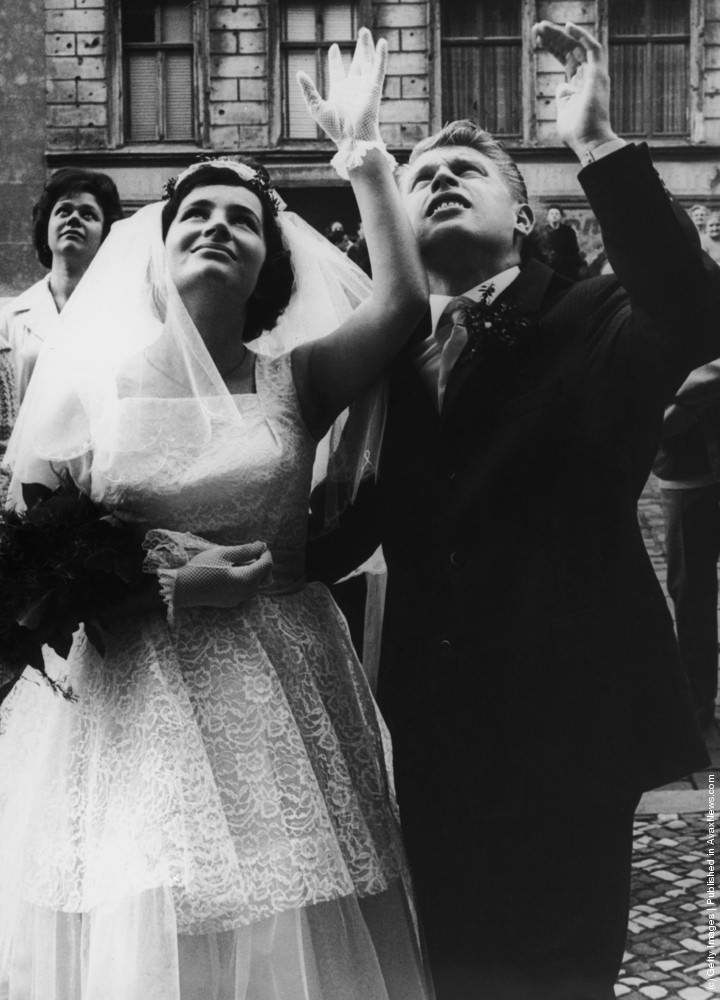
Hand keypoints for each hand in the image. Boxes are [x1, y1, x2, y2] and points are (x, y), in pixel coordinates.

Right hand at [174, 541, 272, 609]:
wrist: (182, 588)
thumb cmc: (201, 567)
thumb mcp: (223, 554)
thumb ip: (245, 550)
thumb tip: (262, 545)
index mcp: (247, 579)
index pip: (267, 565)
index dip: (265, 552)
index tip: (256, 545)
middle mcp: (246, 593)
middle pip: (266, 577)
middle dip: (262, 564)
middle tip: (248, 554)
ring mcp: (239, 599)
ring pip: (257, 585)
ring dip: (253, 573)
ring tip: (236, 563)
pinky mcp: (231, 602)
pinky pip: (246, 591)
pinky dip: (244, 580)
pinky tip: (229, 573)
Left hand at [297, 27, 386, 147]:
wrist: (351, 138)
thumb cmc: (334, 129)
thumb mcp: (316, 107)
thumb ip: (308, 90)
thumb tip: (299, 73)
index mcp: (339, 92)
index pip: (338, 70)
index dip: (336, 59)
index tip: (334, 47)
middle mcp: (353, 88)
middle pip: (357, 63)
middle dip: (359, 48)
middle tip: (362, 31)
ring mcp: (364, 87)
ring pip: (368, 62)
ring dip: (367, 47)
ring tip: (365, 31)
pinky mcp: (374, 88)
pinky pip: (379, 68)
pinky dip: (382, 55)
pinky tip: (383, 42)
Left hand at [532, 21, 616, 157]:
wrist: (588, 142)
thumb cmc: (576, 132)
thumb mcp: (564, 111)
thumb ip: (563, 97)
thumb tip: (562, 86)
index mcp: (579, 83)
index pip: (566, 58)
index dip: (553, 47)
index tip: (537, 39)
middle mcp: (588, 75)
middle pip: (570, 48)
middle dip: (553, 37)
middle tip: (536, 27)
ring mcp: (595, 73)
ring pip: (578, 44)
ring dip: (561, 33)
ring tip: (542, 26)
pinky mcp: (599, 74)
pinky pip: (593, 47)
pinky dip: (582, 35)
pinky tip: (567, 26)